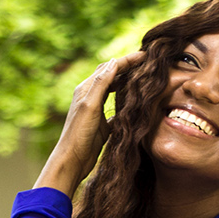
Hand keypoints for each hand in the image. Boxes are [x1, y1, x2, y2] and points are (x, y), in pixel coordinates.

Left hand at [34, 52, 143, 196]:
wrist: (72, 162)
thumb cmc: (78, 134)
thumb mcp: (90, 106)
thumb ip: (101, 84)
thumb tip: (114, 62)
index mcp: (86, 89)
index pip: (109, 68)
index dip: (127, 60)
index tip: (145, 55)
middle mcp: (91, 98)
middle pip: (111, 77)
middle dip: (127, 68)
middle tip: (146, 63)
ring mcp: (97, 112)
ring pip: (114, 92)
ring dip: (127, 84)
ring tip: (143, 79)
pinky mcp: (102, 127)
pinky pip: (116, 112)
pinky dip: (126, 105)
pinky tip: (136, 105)